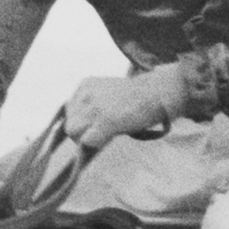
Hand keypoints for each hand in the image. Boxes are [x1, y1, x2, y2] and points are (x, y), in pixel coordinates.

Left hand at [55, 68, 187, 150]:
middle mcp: (86, 94)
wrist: (158, 92)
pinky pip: (88, 141)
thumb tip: (78, 132)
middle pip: (70, 124)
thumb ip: (91, 106)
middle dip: (82, 133)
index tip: (97, 125)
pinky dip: (97, 143)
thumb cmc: (137, 97)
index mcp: (85, 85)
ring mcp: (95, 107)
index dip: (82, 124)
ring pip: (75, 133)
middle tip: (102, 133)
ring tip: (107, 134)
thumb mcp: (107, 94)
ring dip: (88, 139)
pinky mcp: (105, 120)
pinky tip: (112, 135)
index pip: (70, 113)